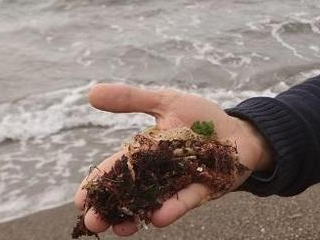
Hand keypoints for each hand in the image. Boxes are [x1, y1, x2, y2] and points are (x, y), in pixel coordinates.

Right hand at [73, 83, 273, 235]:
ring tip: (120, 228)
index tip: (80, 200)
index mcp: (145, 153)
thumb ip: (132, 100)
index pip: (114, 170)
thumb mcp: (167, 103)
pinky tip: (159, 217)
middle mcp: (158, 173)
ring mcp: (179, 184)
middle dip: (108, 209)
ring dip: (135, 217)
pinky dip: (173, 207)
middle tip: (93, 223)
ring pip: (153, 204)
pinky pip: (186, 200)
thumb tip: (91, 93)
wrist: (240, 130)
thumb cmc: (202, 118)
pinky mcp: (203, 189)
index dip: (96, 185)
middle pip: (129, 193)